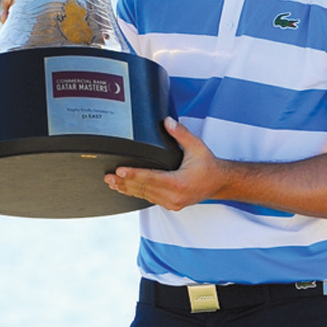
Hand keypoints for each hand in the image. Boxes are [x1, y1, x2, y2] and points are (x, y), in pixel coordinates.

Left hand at [104, 117, 227, 211]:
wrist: (219, 183)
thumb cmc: (208, 165)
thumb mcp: (197, 146)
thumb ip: (181, 133)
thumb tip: (167, 121)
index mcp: (179, 183)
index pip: (151, 178)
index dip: (134, 174)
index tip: (120, 170)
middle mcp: (174, 196)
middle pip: (144, 188)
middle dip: (124, 182)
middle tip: (107, 176)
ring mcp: (171, 203)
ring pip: (144, 195)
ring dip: (127, 189)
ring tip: (111, 182)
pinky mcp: (170, 204)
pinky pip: (149, 198)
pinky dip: (136, 193)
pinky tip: (125, 188)